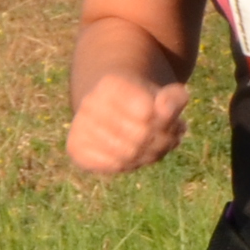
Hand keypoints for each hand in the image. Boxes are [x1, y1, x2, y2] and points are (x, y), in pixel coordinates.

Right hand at [67, 72, 191, 174]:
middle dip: (161, 141)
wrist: (110, 107)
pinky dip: (128, 165)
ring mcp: (80, 124)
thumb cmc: (144, 101)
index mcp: (113, 83)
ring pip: (126, 154)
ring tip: (155, 147)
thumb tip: (165, 109)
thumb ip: (175, 99)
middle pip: (139, 135)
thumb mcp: (164, 94)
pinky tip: (134, 156)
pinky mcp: (74, 146)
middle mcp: (91, 101)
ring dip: (148, 156)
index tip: (169, 116)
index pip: (148, 112)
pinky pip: (110, 166)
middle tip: (169, 138)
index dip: (167, 120)